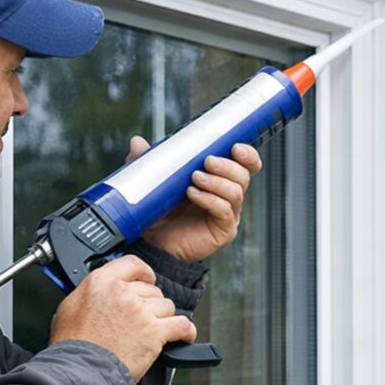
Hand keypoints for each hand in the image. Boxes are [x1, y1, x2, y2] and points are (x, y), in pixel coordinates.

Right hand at [50, 255, 195, 380]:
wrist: (79, 370)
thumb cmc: (73, 345)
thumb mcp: (70, 307)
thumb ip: (91, 293)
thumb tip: (102, 291)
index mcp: (102, 282)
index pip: (133, 264)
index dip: (144, 273)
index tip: (148, 280)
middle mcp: (123, 292)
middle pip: (153, 290)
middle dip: (150, 304)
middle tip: (140, 320)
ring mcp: (141, 311)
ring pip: (167, 307)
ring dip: (163, 319)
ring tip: (151, 332)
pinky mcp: (155, 331)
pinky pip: (182, 325)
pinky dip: (186, 332)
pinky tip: (183, 336)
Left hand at [126, 136, 262, 261]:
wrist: (152, 242)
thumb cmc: (159, 212)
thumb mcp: (154, 182)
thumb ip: (149, 162)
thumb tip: (138, 142)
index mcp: (220, 180)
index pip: (246, 165)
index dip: (247, 155)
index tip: (235, 146)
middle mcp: (228, 196)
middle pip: (244, 176)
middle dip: (228, 166)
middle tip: (208, 162)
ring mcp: (228, 214)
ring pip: (236, 192)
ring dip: (217, 182)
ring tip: (195, 179)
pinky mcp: (223, 230)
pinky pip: (225, 211)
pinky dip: (210, 200)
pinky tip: (193, 194)